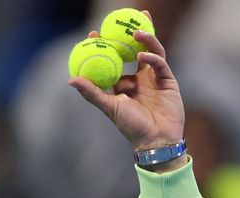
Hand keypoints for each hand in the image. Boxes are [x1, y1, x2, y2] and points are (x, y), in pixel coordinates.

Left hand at [68, 11, 184, 156]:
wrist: (155, 139)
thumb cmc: (130, 126)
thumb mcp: (109, 106)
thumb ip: (91, 92)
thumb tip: (71, 79)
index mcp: (123, 82)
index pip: (114, 57)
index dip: (105, 44)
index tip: (94, 33)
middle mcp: (139, 76)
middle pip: (136, 48)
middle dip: (132, 31)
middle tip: (124, 17)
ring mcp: (155, 77)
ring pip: (152, 51)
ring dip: (146, 39)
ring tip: (136, 32)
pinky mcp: (169, 80)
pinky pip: (160, 63)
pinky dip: (152, 57)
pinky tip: (142, 56)